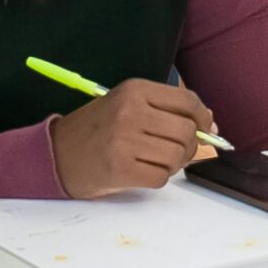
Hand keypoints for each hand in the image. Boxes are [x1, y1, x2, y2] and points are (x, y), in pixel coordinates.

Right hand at [46, 78, 216, 198]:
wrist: (58, 153)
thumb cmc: (98, 129)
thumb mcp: (127, 105)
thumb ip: (165, 109)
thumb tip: (209, 125)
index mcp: (135, 90)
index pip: (186, 100)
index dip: (203, 117)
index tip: (206, 127)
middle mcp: (130, 111)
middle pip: (186, 131)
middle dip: (189, 145)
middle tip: (176, 151)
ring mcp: (124, 140)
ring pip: (177, 156)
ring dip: (173, 164)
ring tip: (155, 160)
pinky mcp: (120, 168)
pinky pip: (161, 177)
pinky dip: (158, 177)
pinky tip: (142, 170)